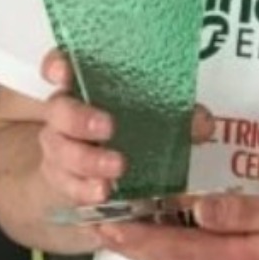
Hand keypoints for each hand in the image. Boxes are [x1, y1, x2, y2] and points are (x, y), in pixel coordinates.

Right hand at [36, 49, 215, 208]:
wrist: (106, 170)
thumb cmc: (131, 129)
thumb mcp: (158, 117)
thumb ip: (179, 118)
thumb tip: (202, 123)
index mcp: (84, 86)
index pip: (59, 66)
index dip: (56, 65)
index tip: (64, 70)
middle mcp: (65, 114)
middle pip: (58, 111)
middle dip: (79, 118)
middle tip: (109, 127)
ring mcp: (60, 148)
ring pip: (60, 152)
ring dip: (88, 161)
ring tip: (115, 171)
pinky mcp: (62, 180)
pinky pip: (66, 186)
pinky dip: (84, 190)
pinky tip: (101, 194)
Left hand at [98, 189, 258, 259]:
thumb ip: (242, 211)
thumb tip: (197, 206)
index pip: (173, 247)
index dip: (136, 233)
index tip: (105, 219)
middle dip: (131, 241)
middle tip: (96, 220)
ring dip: (148, 248)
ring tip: (119, 224)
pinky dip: (172, 254)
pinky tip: (164, 236)